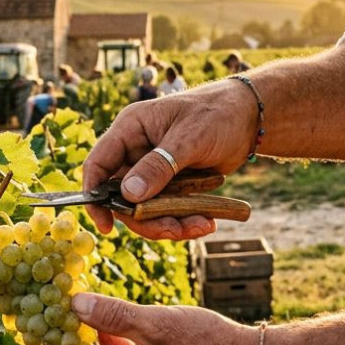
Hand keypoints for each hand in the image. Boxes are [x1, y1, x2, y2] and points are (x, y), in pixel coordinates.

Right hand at [84, 82, 258, 238]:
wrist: (248, 118)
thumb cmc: (217, 113)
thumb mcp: (189, 137)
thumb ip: (159, 165)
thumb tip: (128, 195)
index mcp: (130, 130)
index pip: (98, 165)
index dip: (95, 196)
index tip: (106, 225)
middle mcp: (135, 152)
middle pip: (122, 198)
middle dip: (146, 220)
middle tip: (174, 231)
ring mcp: (153, 171)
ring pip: (146, 210)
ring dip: (171, 223)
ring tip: (203, 225)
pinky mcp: (170, 185)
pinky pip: (167, 211)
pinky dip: (184, 220)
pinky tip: (208, 220)